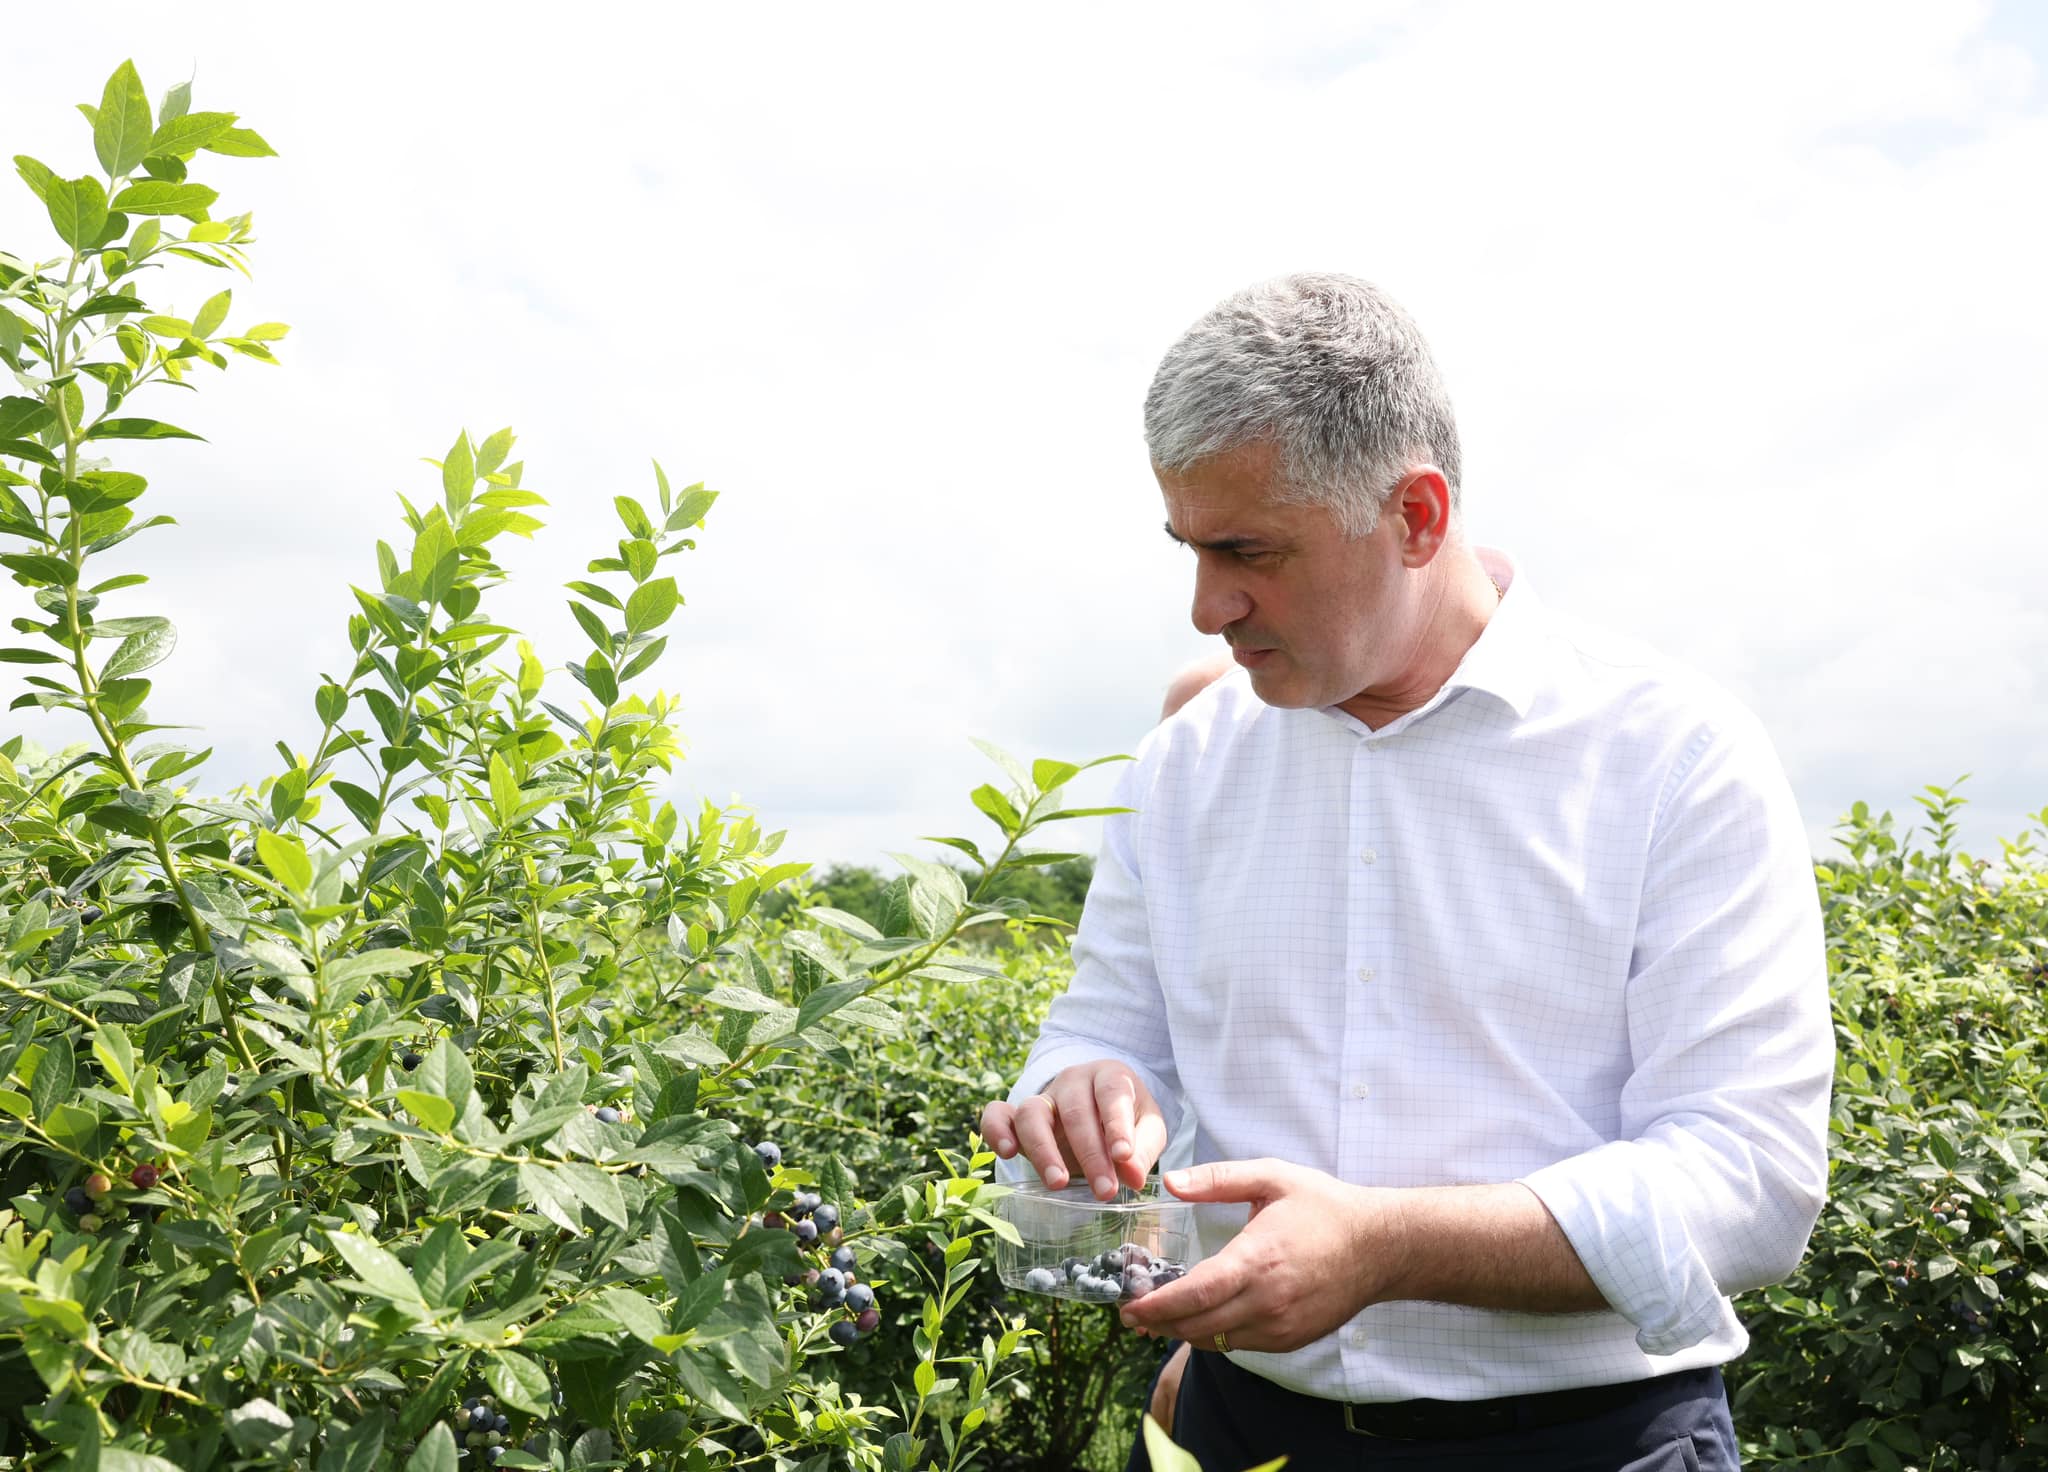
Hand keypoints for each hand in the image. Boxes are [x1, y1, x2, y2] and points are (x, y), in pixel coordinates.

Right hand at [978, 1060, 1167, 1199]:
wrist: (1099, 1112)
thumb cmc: (1128, 1121)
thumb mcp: (1148, 1129)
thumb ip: (1143, 1149)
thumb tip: (1132, 1176)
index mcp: (1109, 1076)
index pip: (1112, 1093)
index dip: (1118, 1124)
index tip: (1123, 1157)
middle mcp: (1073, 1081)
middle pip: (1075, 1112)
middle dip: (1090, 1154)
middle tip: (1104, 1190)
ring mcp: (1043, 1097)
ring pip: (1033, 1113)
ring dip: (1043, 1149)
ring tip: (1058, 1183)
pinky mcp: (1018, 1115)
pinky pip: (998, 1114)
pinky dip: (997, 1130)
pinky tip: (1007, 1152)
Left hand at [1117, 1158, 1402, 1353]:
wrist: (1381, 1247)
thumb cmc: (1325, 1208)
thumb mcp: (1273, 1177)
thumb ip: (1219, 1179)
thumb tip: (1172, 1182)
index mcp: (1257, 1260)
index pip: (1194, 1296)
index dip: (1156, 1305)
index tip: (1129, 1305)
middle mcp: (1267, 1302)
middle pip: (1197, 1326)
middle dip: (1158, 1322)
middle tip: (1131, 1312)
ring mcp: (1280, 1327)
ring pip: (1216, 1341)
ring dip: (1183, 1331)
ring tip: (1158, 1316)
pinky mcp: (1291, 1339)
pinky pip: (1240, 1345)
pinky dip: (1214, 1334)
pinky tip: (1202, 1317)